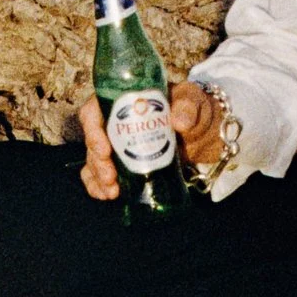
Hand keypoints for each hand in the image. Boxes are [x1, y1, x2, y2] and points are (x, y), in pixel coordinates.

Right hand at [76, 79, 223, 199]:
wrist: (203, 132)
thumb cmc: (193, 108)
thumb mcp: (192, 101)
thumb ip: (187, 107)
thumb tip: (178, 122)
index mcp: (122, 102)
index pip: (94, 112)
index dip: (92, 131)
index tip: (105, 150)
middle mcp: (114, 123)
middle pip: (93, 141)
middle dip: (97, 161)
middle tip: (110, 176)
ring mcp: (118, 146)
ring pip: (94, 161)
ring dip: (98, 177)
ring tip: (112, 191)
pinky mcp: (123, 164)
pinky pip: (101, 175)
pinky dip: (99, 186)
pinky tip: (107, 195)